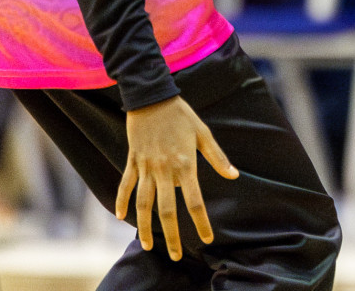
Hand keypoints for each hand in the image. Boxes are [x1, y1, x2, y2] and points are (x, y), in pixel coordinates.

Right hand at [115, 95, 239, 259]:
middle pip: (167, 210)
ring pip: (143, 204)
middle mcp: (165, 170)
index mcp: (185, 165)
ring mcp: (146, 167)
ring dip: (145, 227)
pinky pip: (126, 185)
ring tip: (148, 245)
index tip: (207, 239)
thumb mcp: (204, 133)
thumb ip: (217, 157)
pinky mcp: (133, 161)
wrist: (152, 98)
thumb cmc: (182, 115)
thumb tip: (233, 176)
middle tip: (175, 256)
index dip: (201, 222)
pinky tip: (121, 217)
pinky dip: (122, 202)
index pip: (195, 201)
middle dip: (172, 236)